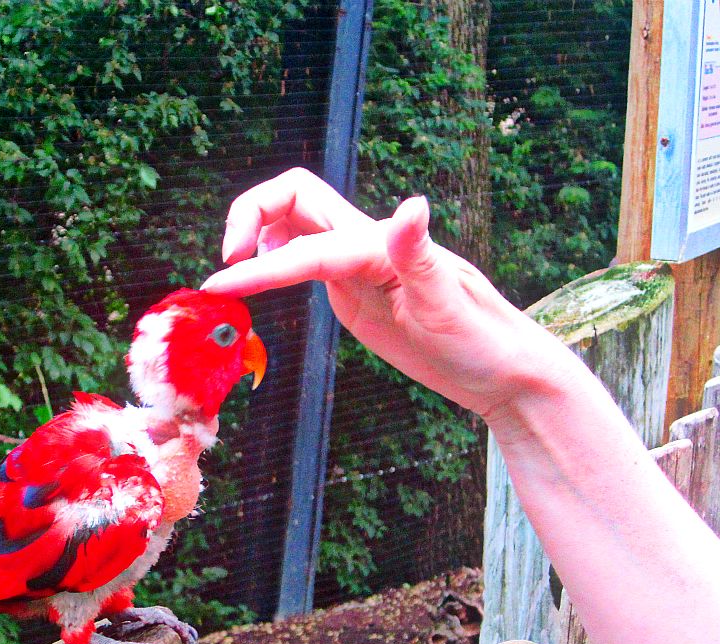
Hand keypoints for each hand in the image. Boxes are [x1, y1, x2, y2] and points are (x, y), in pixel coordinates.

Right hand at [200, 168, 572, 420]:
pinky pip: (301, 256)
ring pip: (292, 221)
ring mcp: (356, 263)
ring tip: (231, 278)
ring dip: (254, 231)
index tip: (219, 288)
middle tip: (224, 269)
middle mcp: (364, 243)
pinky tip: (259, 282)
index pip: (304, 248)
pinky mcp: (351, 287)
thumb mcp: (449, 307)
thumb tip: (410, 205)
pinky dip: (269, 258)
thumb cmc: (482, 343)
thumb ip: (420, 256)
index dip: (258, 267)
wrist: (502, 370)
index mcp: (380, 247)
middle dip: (248, 214)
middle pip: (292, 196)